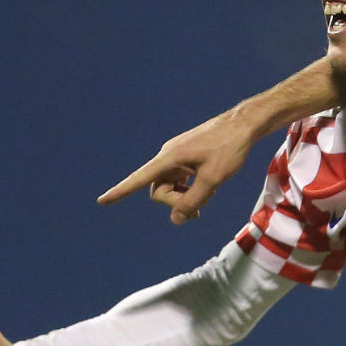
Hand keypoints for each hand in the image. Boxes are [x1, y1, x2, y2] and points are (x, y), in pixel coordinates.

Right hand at [98, 109, 254, 224]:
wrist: (244, 125)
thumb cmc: (229, 148)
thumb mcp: (213, 179)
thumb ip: (193, 201)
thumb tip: (176, 220)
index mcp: (170, 158)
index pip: (140, 179)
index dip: (120, 191)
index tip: (102, 201)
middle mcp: (168, 156)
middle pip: (160, 190)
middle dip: (176, 203)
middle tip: (200, 210)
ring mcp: (177, 156)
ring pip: (171, 186)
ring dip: (186, 197)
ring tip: (209, 196)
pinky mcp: (186, 156)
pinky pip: (180, 179)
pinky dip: (190, 188)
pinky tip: (210, 189)